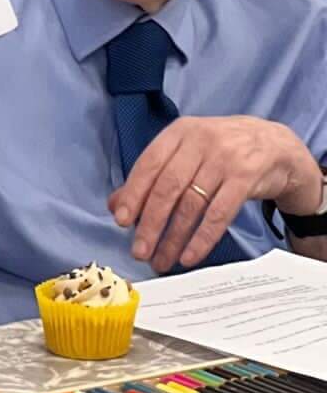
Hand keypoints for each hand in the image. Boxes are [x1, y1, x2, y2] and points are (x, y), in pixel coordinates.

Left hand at [110, 116, 321, 271]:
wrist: (275, 144)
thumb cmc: (222, 151)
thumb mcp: (187, 152)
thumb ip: (153, 175)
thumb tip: (116, 204)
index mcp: (179, 132)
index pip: (149, 164)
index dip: (133, 194)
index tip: (121, 221)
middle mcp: (200, 142)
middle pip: (168, 187)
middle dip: (150, 222)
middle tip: (139, 250)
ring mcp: (224, 159)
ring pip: (192, 204)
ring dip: (174, 237)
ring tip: (162, 260)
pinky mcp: (246, 178)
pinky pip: (219, 214)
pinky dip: (202, 238)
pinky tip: (189, 255)